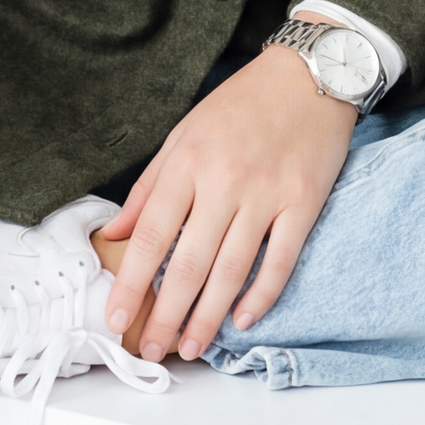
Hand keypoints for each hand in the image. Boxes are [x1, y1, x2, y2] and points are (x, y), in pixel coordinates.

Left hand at [98, 38, 355, 361]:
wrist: (309, 74)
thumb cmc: (241, 104)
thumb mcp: (184, 133)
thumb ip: (149, 187)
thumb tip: (115, 234)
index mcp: (188, 162)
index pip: (152, 234)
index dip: (131, 281)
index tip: (116, 316)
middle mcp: (224, 181)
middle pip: (189, 263)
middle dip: (166, 314)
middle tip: (151, 350)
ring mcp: (267, 194)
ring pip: (232, 270)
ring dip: (208, 317)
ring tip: (192, 348)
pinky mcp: (303, 203)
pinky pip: (280, 261)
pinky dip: (262, 296)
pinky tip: (243, 320)